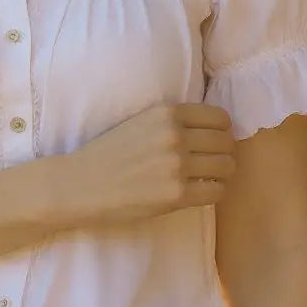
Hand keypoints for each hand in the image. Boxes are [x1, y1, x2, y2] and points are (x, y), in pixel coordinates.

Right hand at [62, 101, 235, 229]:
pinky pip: (217, 191)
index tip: (214, 142)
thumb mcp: (141, 122)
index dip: (222, 131)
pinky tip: (201, 193)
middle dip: (224, 153)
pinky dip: (214, 192)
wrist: (80, 184)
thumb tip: (214, 131)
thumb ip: (173, 123)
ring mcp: (177, 165)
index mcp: (167, 113)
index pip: (220, 118)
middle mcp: (175, 135)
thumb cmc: (108, 154)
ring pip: (227, 167)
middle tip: (213, 163)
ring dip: (222, 174)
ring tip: (208, 179)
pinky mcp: (176, 194)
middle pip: (226, 142)